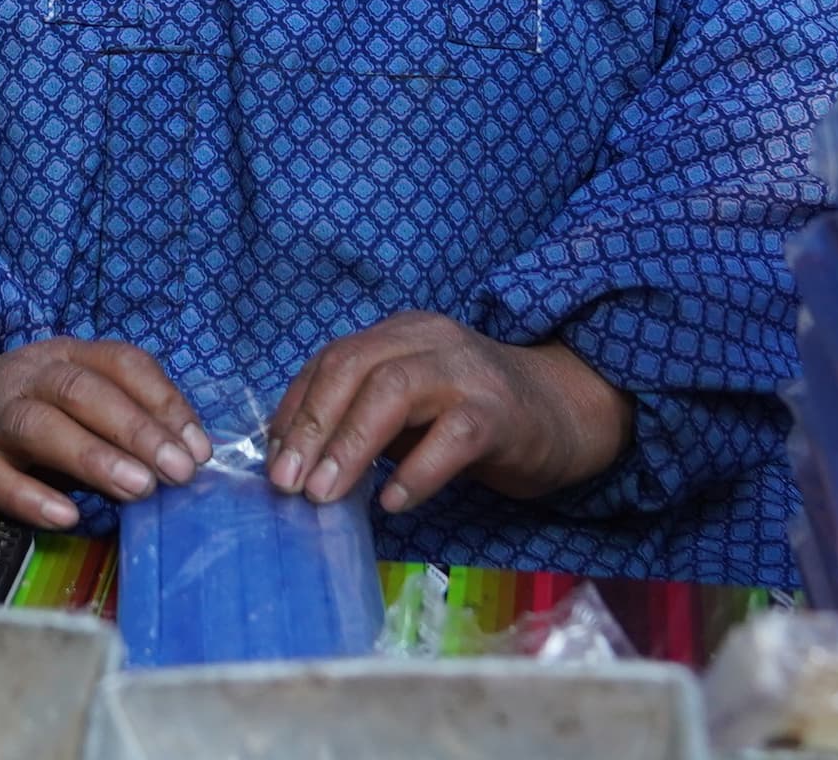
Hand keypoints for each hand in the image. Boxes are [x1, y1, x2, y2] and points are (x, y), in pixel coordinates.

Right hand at [0, 338, 209, 530]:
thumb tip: (185, 456)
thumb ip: (118, 417)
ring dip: (95, 457)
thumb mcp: (67, 396)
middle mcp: (28, 379)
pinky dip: (31, 497)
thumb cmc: (20, 411)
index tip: (200, 447)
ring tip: (140, 488)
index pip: (121, 363)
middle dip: (138, 429)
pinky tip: (66, 518)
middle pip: (85, 391)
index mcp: (64, 356)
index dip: (164, 401)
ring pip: (43, 428)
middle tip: (180, 471)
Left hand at [267, 313, 631, 514]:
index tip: (271, 460)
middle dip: (312, 426)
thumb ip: (363, 420)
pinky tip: (394, 502)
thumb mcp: (412, 409)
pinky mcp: (499, 413)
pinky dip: (416, 470)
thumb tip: (297, 461)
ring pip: (393, 391)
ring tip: (323, 495)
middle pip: (353, 367)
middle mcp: (429, 341)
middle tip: (287, 483)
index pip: (332, 360)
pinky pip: (451, 436)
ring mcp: (466, 373)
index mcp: (400, 335)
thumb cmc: (477, 415)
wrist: (567, 410)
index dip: (296, 409)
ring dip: (349, 446)